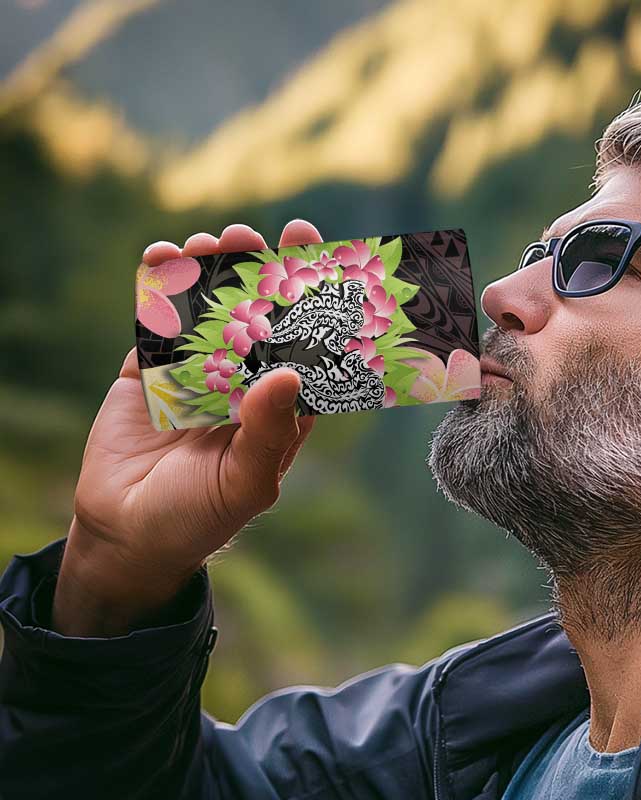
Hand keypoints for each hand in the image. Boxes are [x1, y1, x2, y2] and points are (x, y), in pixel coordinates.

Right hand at [53, 221, 323, 636]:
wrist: (127, 534)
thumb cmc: (200, 517)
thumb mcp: (245, 482)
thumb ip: (267, 431)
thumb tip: (287, 373)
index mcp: (281, 408)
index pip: (308, 347)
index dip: (317, 305)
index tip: (323, 259)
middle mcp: (244, 383)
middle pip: (261, 316)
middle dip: (264, 272)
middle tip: (265, 234)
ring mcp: (196, 372)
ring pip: (212, 309)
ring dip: (215, 271)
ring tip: (215, 242)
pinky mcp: (150, 370)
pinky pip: (159, 321)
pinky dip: (161, 287)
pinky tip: (165, 256)